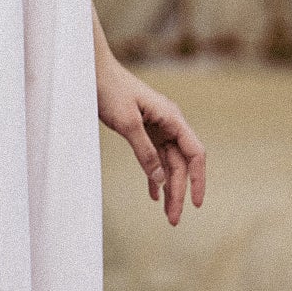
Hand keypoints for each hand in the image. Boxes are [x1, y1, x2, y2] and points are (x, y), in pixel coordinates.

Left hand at [97, 53, 205, 225]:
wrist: (92, 71)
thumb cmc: (110, 90)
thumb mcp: (127, 122)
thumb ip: (145, 151)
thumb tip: (161, 181)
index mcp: (172, 118)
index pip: (195, 153)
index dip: (198, 179)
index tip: (196, 203)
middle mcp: (169, 124)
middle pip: (181, 164)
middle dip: (180, 192)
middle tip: (173, 219)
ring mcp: (156, 127)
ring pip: (168, 164)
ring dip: (168, 188)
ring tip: (167, 214)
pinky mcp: (143, 130)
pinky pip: (154, 158)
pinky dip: (154, 176)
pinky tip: (153, 195)